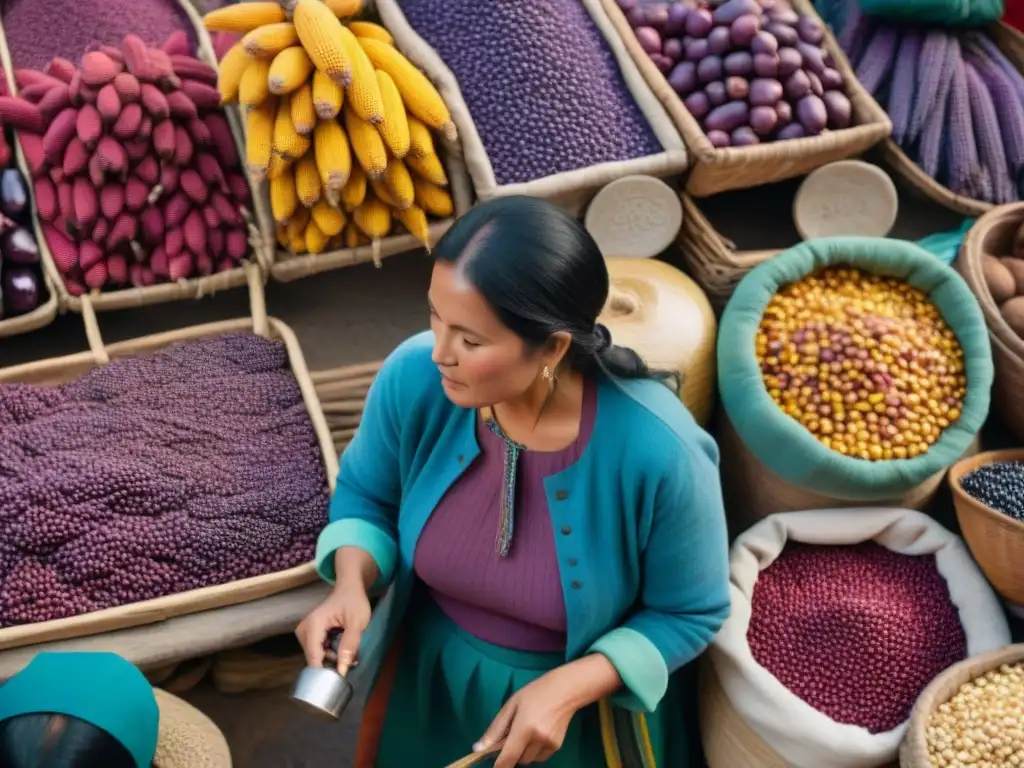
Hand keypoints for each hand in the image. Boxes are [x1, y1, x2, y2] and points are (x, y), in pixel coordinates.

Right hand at [294, 582, 370, 674]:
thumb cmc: (354, 602)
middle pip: (314, 658)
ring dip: (333, 658)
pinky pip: (318, 651)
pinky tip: (342, 648)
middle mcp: (304, 629)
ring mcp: (305, 632)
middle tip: (352, 660)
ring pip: (316, 656)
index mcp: (313, 625)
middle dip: (332, 662)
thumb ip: (349, 645)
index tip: (339, 679)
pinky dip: (330, 652)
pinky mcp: (309, 635)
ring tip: (350, 653)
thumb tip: (342, 670)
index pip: (313, 656)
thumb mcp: (357, 623)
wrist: (349, 588)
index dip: (324, 671)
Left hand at [475, 655, 621, 766]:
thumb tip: (478, 748)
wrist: (565, 690)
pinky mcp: (557, 746)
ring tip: (527, 731)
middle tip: (512, 735)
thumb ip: (495, 729)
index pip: (508, 758)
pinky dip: (534, 751)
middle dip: (512, 753)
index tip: (494, 766)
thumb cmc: (535, 693)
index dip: (499, 766)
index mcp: (524, 728)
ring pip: (529, 760)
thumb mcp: (511, 705)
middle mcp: (538, 739)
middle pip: (518, 760)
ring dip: (523, 752)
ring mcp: (549, 744)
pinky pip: (540, 757)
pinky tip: (538, 733)